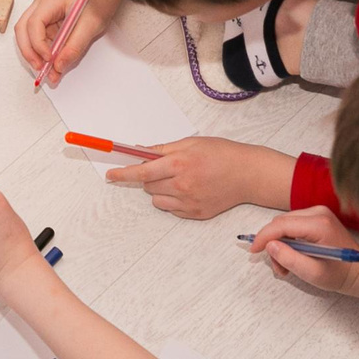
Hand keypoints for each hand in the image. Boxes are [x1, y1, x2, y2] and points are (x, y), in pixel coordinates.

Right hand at [14, 0, 119, 82]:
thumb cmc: (97, 4)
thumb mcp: (90, 27)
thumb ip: (74, 47)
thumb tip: (58, 66)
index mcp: (50, 1)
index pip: (34, 23)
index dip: (38, 43)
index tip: (49, 58)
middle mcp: (40, 7)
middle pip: (23, 30)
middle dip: (29, 51)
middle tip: (40, 68)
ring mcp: (41, 16)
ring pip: (27, 37)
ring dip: (34, 55)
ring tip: (47, 72)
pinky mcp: (46, 27)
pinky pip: (38, 43)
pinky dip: (42, 56)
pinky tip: (51, 67)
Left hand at [104, 137, 295, 219]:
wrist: (248, 174)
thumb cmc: (222, 154)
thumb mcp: (191, 143)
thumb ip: (163, 149)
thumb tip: (140, 152)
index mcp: (180, 164)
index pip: (142, 172)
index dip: (123, 174)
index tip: (110, 176)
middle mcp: (182, 185)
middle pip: (147, 186)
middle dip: (149, 177)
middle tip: (166, 168)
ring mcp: (189, 202)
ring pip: (157, 199)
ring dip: (160, 189)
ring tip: (180, 179)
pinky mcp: (195, 214)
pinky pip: (171, 209)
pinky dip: (173, 200)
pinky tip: (190, 189)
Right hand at [246, 207, 358, 294]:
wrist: (358, 271)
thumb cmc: (338, 274)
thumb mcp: (312, 273)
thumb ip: (289, 259)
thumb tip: (269, 245)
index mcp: (319, 225)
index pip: (281, 225)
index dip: (264, 237)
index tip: (253, 251)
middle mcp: (318, 213)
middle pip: (281, 223)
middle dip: (273, 245)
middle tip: (278, 268)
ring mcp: (318, 213)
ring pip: (284, 225)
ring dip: (280, 245)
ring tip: (286, 267)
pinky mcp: (317, 217)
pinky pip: (292, 225)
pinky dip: (288, 241)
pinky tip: (293, 256)